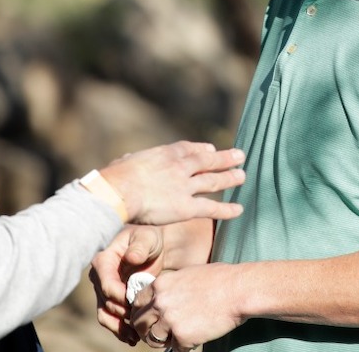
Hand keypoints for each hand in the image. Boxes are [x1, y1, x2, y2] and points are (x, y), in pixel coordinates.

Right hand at [90, 226, 164, 343]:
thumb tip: (131, 258)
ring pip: (105, 315)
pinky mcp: (111, 301)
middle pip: (106, 303)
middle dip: (124, 313)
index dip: (121, 298)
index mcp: (103, 261)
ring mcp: (103, 290)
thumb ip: (139, 247)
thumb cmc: (149, 240)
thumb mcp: (147, 238)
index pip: (107, 285)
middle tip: (144, 319)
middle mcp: (98, 277)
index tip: (139, 303)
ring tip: (135, 337)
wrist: (154, 249)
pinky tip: (133, 338)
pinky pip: (111, 319)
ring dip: (119, 328)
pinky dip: (120, 330)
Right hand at [100, 141, 244, 224]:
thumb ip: (132, 161)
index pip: (188, 149)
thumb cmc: (116, 177)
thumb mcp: (125, 162)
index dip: (202, 149)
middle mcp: (179, 167)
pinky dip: (226, 209)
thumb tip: (128, 160)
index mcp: (164, 154)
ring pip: (214, 182)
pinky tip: (238, 210)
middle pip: (207, 161)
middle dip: (225, 158)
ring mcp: (185, 186)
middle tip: (239, 155)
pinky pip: (211, 208)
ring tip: (242, 176)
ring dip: (230, 178)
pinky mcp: (187, 207)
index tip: (210, 149)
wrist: (120, 191)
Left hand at [131, 263, 244, 349]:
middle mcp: (159, 303)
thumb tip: (160, 301)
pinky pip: (176, 349)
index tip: (149, 319)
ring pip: (154, 339)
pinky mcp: (183, 337)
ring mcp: (170, 320)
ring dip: (162, 342)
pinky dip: (183, 348)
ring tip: (174, 341)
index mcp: (158, 286)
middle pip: (139, 323)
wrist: (237, 290)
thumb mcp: (184, 276)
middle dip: (146, 331)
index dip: (141, 313)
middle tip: (157, 335)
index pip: (136, 304)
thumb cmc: (217, 280)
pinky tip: (193, 341)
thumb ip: (168, 289)